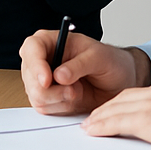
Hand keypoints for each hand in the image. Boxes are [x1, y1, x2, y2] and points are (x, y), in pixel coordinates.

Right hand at [19, 29, 145, 113]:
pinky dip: (62, 108)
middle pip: (30, 78)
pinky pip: (45, 108)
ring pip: (37, 96)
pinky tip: (75, 98)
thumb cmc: (110, 61)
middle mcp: (42, 60)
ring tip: (78, 91)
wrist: (119, 81)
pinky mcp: (49, 98)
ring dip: (59, 100)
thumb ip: (79, 65)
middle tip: (74, 90)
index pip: (32, 48)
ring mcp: (43, 80)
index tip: (47, 80)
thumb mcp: (98, 57)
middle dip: (52, 90)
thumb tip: (58, 75)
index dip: (36, 65)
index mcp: (50, 41)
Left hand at [82, 80, 150, 149]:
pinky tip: (94, 131)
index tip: (109, 109)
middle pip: (121, 98)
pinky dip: (103, 125)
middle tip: (92, 117)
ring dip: (99, 117)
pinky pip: (118, 121)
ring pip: (115, 108)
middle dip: (105, 108)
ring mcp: (150, 104)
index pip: (135, 94)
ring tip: (89, 126)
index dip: (119, 102)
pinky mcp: (147, 120)